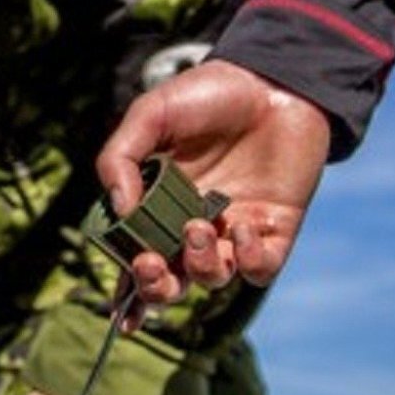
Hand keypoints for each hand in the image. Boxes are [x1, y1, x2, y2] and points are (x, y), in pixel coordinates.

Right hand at [95, 60, 328, 314]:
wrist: (272, 81)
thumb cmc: (207, 94)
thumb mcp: (151, 115)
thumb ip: (120, 158)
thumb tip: (120, 213)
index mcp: (157, 203)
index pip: (136, 257)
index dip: (127, 291)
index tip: (119, 314)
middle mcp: (193, 223)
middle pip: (173, 282)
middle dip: (157, 289)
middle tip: (152, 265)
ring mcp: (233, 229)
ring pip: (214, 277)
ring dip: (200, 265)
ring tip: (197, 227)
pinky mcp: (275, 229)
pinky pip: (260, 267)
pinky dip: (249, 259)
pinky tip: (240, 224)